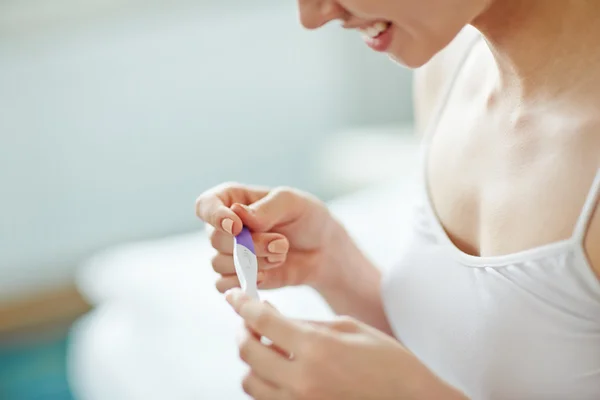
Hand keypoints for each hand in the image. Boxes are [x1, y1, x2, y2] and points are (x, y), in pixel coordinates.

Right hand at [195, 183, 343, 291]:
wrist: (323, 250)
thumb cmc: (306, 218)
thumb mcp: (293, 203)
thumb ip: (266, 208)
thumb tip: (237, 214)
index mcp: (231, 199)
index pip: (205, 205)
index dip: (214, 216)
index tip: (236, 226)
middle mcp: (224, 226)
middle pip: (215, 239)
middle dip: (250, 245)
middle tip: (281, 243)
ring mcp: (228, 253)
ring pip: (219, 264)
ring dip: (253, 263)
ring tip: (281, 255)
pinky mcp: (236, 276)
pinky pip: (222, 284)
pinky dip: (245, 281)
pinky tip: (268, 274)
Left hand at [225, 289, 466, 399]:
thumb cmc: (387, 361)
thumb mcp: (348, 328)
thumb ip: (306, 323)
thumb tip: (273, 318)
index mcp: (316, 349)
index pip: (263, 322)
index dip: (243, 304)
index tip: (235, 295)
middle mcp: (302, 380)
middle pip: (247, 353)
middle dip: (243, 331)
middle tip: (251, 320)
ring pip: (250, 381)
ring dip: (252, 360)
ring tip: (267, 346)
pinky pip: (267, 398)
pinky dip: (264, 381)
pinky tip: (280, 367)